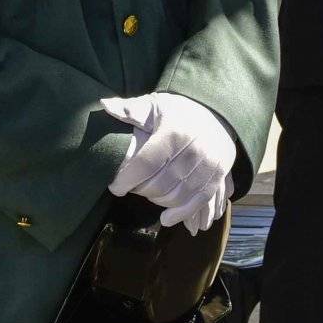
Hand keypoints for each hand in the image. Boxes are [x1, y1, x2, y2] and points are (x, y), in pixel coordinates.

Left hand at [101, 93, 236, 232]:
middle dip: (141, 190)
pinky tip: (167, 218)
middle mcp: (193, 149)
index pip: (145, 164)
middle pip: (160, 183)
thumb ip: (129, 109)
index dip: (127, 180)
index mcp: (173, 132)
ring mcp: (208, 163)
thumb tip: (104, 105)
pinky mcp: (218, 174)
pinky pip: (199, 201)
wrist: (216, 111)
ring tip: (148, 196)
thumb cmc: (178, 110)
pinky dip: (182, 213)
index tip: (115, 187)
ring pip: (178, 195)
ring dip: (159, 201)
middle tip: (133, 188)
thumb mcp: (154, 104)